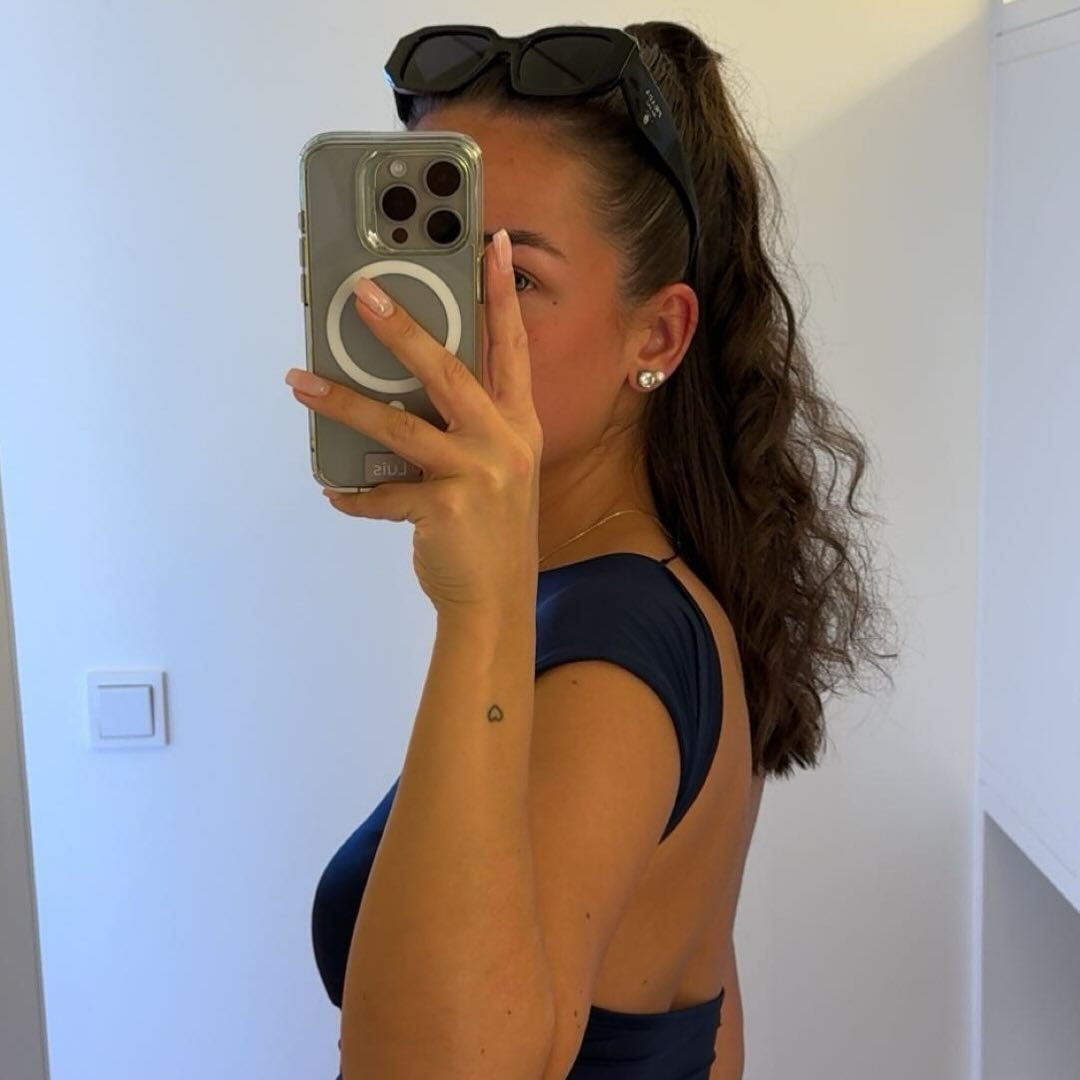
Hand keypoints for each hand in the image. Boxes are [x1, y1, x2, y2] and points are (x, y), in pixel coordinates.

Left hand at [285, 229, 542, 617]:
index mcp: (517, 425)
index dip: (500, 295)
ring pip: (400, 424)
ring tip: (301, 382)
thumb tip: (399, 396)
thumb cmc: (491, 531)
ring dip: (344, 402)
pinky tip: (335, 491)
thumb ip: (464, 429)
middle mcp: (503, 442)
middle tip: (363, 294)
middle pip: (448, 371)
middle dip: (403, 329)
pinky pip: (383, 492)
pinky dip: (354, 494)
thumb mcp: (495, 470)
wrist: (496, 599)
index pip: (511, 347)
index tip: (489, 246)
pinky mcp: (445, 507)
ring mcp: (477, 474)